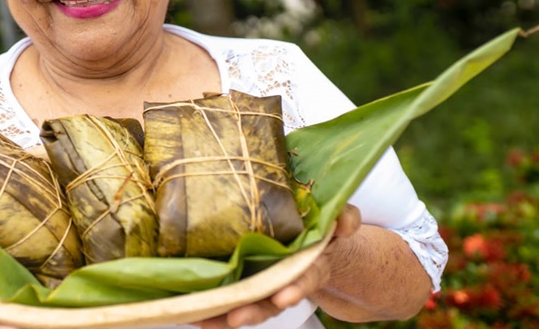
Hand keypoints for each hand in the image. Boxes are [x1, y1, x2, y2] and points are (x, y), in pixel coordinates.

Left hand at [194, 205, 360, 328]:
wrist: (316, 248)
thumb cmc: (322, 233)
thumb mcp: (337, 221)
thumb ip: (344, 219)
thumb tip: (344, 223)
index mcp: (310, 267)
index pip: (305, 279)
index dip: (295, 289)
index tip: (284, 298)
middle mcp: (286, 283)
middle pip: (270, 302)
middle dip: (254, 311)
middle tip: (236, 317)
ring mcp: (266, 287)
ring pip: (247, 305)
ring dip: (227, 314)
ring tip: (206, 320)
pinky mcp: (246, 287)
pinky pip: (230, 302)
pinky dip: (213, 312)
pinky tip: (193, 314)